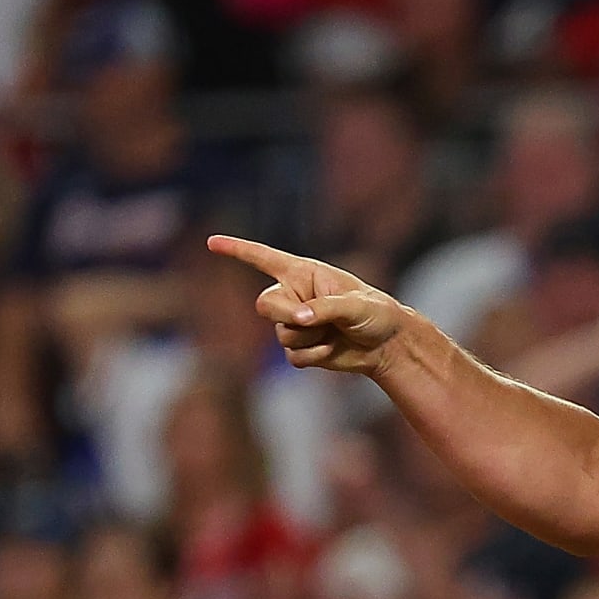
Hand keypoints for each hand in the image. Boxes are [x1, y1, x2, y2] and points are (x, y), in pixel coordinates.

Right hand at [207, 235, 408, 375]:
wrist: (387, 345)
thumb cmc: (375, 313)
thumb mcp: (354, 305)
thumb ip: (323, 308)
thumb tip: (298, 320)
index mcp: (303, 273)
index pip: (263, 258)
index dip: (237, 250)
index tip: (211, 242)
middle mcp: (294, 295)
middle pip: (265, 306)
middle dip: (287, 316)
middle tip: (311, 320)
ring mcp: (295, 323)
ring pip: (281, 335)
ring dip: (310, 338)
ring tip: (335, 332)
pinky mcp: (300, 348)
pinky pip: (293, 356)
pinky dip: (315, 355)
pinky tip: (333, 347)